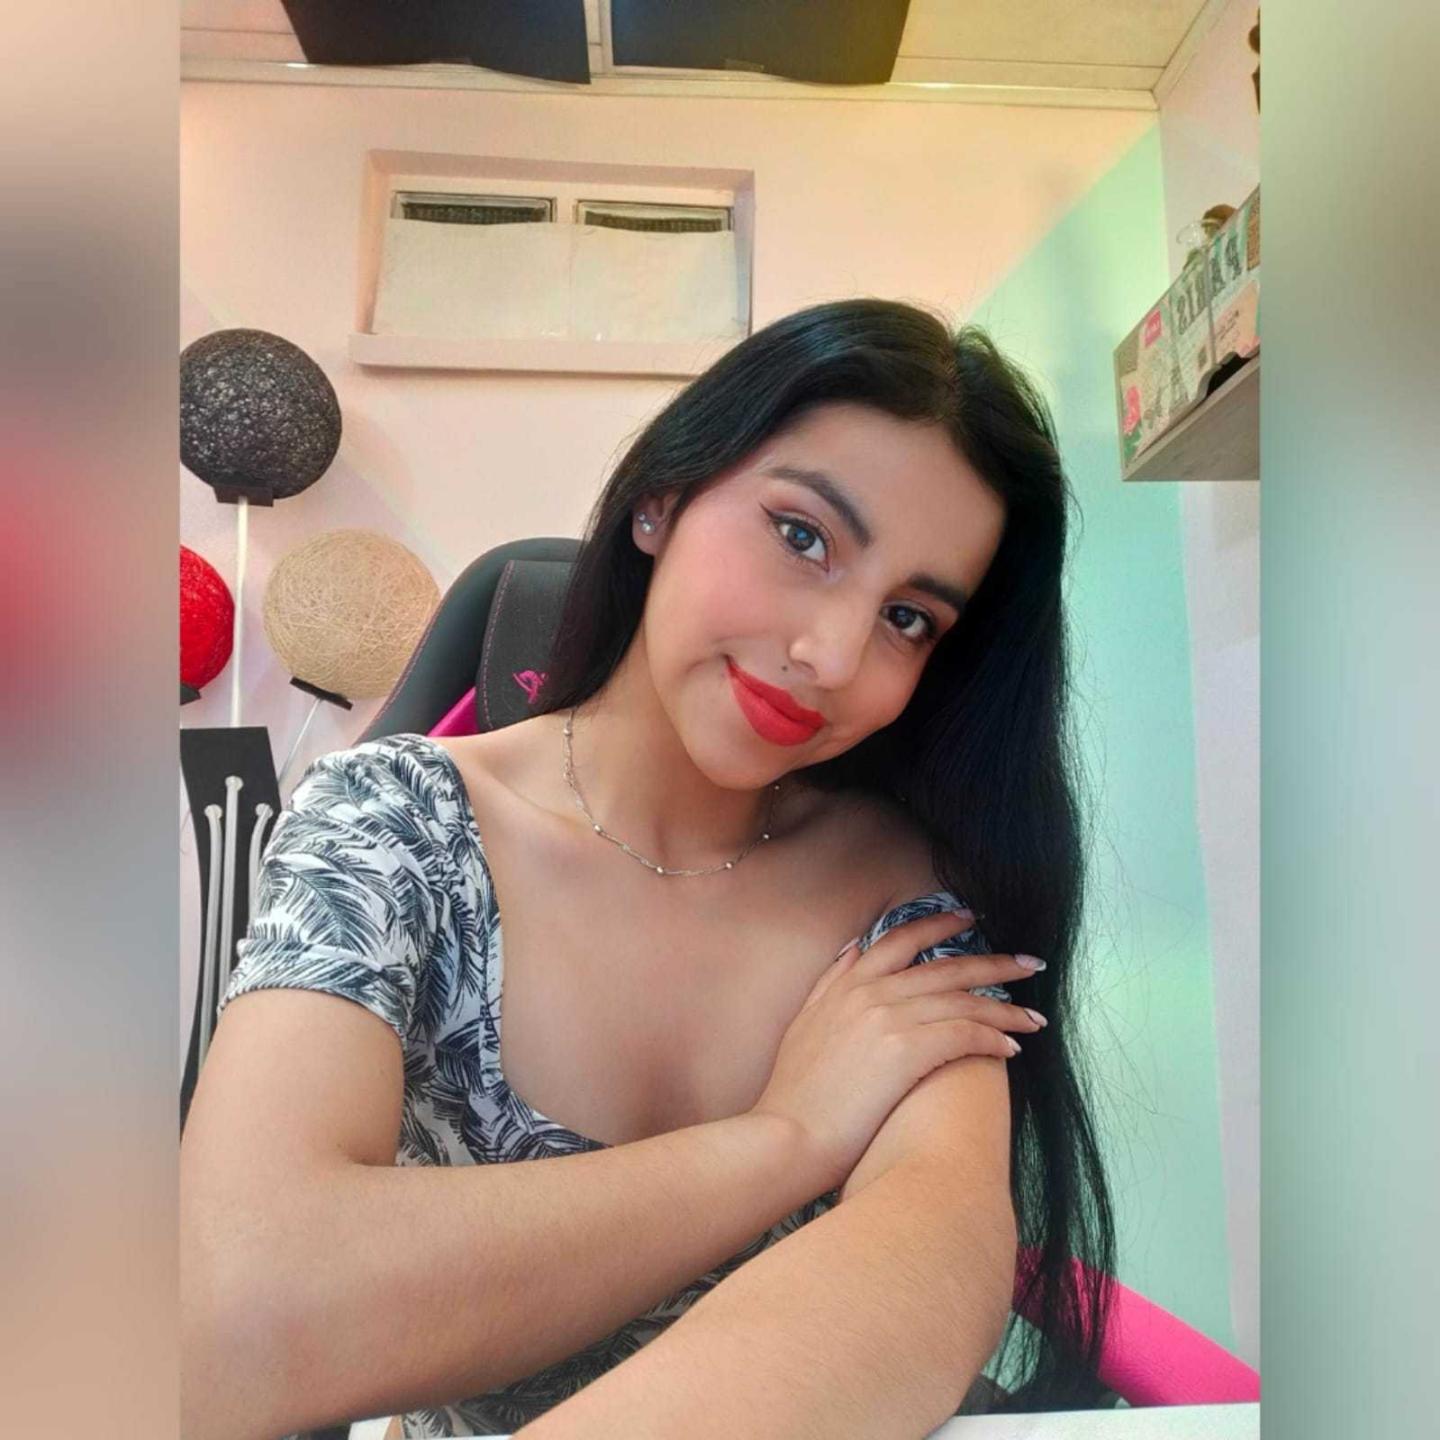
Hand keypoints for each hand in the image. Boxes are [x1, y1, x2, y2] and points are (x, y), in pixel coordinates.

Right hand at [748, 909, 1045, 1193]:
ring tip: (1035, 1017)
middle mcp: (871, 992)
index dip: (938, 925)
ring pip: (963, 1001)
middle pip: (946, 966)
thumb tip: (854, 948)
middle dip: (994, 962)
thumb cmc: (795, 1095)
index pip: (901, 939)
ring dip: (1006, 1009)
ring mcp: (889, 1018)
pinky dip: (993, 1039)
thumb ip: (830, 982)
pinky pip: (965, 1035)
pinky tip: (1012, 1050)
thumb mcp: (804, 1023)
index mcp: (846, 985)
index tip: (968, 918)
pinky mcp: (907, 1050)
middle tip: (1029, 962)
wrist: (787, 1135)